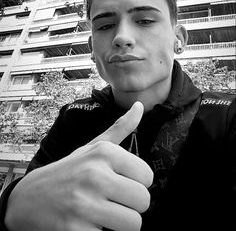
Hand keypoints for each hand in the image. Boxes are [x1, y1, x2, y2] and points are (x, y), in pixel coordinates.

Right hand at [5, 101, 152, 230]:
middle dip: (131, 205)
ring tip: (103, 213)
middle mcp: (95, 175)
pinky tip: (86, 223)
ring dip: (120, 223)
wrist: (29, 198)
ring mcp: (84, 203)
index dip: (136, 183)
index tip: (121, 182)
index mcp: (104, 153)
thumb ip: (120, 128)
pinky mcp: (75, 230)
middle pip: (144, 201)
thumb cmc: (69, 171)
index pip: (147, 176)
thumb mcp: (92, 146)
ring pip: (133, 224)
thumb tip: (140, 105)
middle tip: (113, 201)